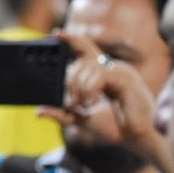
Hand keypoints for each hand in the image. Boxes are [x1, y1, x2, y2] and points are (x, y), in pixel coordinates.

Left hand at [38, 31, 162, 154]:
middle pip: (82, 61)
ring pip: (89, 68)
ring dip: (80, 88)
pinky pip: (100, 75)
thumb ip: (60, 113)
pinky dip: (91, 89)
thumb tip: (38, 112)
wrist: (135, 139)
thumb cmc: (113, 128)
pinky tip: (93, 101)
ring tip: (84, 105)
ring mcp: (121, 72)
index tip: (55, 33)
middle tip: (73, 103)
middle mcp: (111, 69)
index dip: (72, 40)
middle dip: (71, 82)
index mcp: (101, 74)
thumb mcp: (80, 119)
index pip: (85, 50)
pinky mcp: (127, 78)